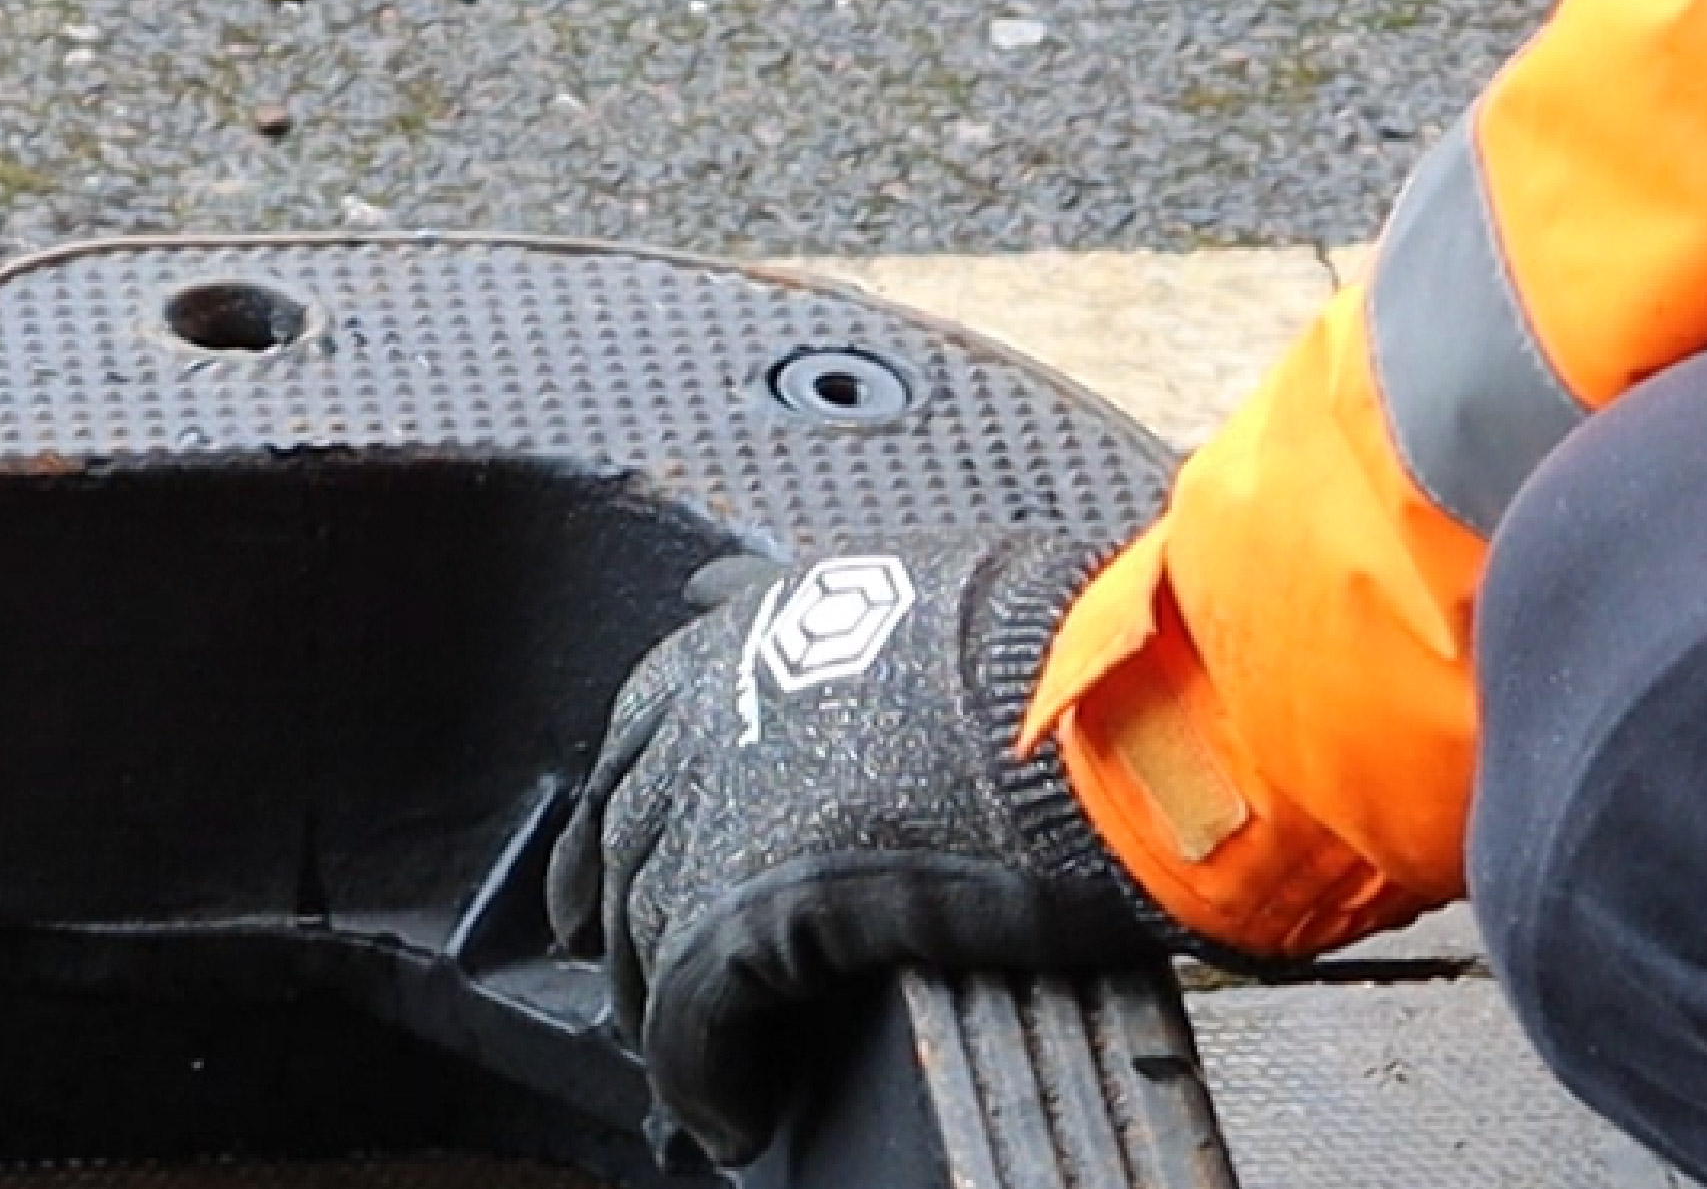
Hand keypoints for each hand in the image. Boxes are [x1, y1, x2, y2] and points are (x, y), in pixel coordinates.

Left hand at [545, 531, 1169, 1170]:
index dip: (626, 798)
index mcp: (757, 624)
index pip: (645, 722)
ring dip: (660, 996)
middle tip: (611, 952)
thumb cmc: (1056, 652)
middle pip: (626, 825)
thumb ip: (872, 623)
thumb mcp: (941, 592)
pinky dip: (704, 1075)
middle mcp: (711, 707)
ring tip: (698, 1054)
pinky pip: (690, 1016)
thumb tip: (892, 646)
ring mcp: (715, 806)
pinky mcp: (735, 908)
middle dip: (613, 898)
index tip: (611, 848)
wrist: (1095, 706)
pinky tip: (732, 1114)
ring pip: (644, 922)